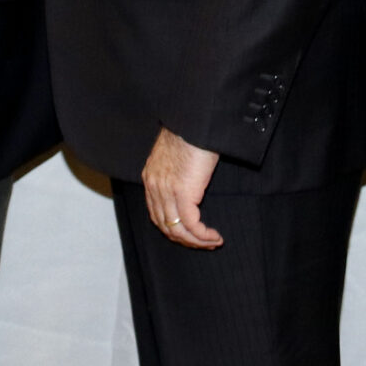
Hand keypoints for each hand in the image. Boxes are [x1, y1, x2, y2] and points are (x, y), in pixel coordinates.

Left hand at [142, 128, 222, 248]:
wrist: (194, 122)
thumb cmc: (192, 133)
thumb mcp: (178, 155)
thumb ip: (178, 172)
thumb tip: (191, 182)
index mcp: (151, 178)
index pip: (156, 214)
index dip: (173, 228)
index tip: (191, 234)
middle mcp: (154, 187)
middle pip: (165, 226)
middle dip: (185, 239)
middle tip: (203, 243)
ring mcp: (166, 191)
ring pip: (178, 230)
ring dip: (197, 241)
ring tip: (212, 243)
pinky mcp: (182, 193)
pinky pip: (191, 225)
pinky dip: (203, 236)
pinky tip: (215, 237)